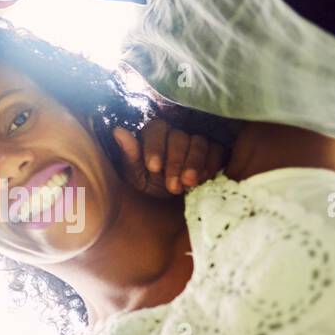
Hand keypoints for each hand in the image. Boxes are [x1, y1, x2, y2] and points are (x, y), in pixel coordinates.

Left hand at [112, 119, 227, 196]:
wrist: (169, 205)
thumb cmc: (147, 186)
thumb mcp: (135, 175)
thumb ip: (129, 154)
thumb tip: (118, 131)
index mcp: (153, 134)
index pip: (156, 129)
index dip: (155, 147)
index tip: (153, 167)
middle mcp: (175, 133)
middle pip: (179, 137)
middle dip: (176, 162)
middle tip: (172, 186)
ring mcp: (196, 141)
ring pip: (199, 142)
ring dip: (194, 164)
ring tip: (188, 184)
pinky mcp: (214, 151)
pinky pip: (217, 150)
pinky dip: (211, 165)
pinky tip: (204, 179)